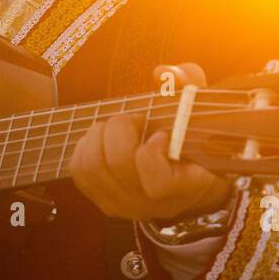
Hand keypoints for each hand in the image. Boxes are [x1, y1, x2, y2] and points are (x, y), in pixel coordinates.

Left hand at [68, 63, 231, 221]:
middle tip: (134, 120)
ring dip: (100, 135)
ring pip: (94, 165)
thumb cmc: (192, 137)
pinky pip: (79, 170)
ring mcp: (125, 206)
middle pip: (119, 163)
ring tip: (116, 127)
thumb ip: (187, 84)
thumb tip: (162, 73)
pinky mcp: (103, 200)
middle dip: (121, 128)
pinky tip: (102, 138)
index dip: (153, 149)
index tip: (163, 134)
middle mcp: (153, 203)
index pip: (157, 181)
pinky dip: (85, 146)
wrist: (186, 178)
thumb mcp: (199, 107)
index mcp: (185, 187)